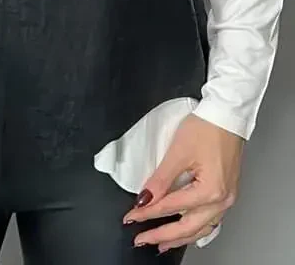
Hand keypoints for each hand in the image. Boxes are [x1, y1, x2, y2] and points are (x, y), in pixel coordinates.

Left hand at [122, 113, 243, 252]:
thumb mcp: (178, 152)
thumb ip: (160, 179)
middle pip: (188, 227)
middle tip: (142, 239)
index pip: (172, 207)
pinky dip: (194, 228)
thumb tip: (145, 198)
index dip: (148, 213)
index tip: (132, 217)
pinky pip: (210, 220)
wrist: (226, 115)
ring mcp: (226, 198)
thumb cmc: (207, 128)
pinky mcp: (226, 192)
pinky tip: (187, 232)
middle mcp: (222, 200)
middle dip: (163, 235)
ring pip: (201, 228)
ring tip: (161, 243)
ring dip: (180, 237)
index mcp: (210, 191)